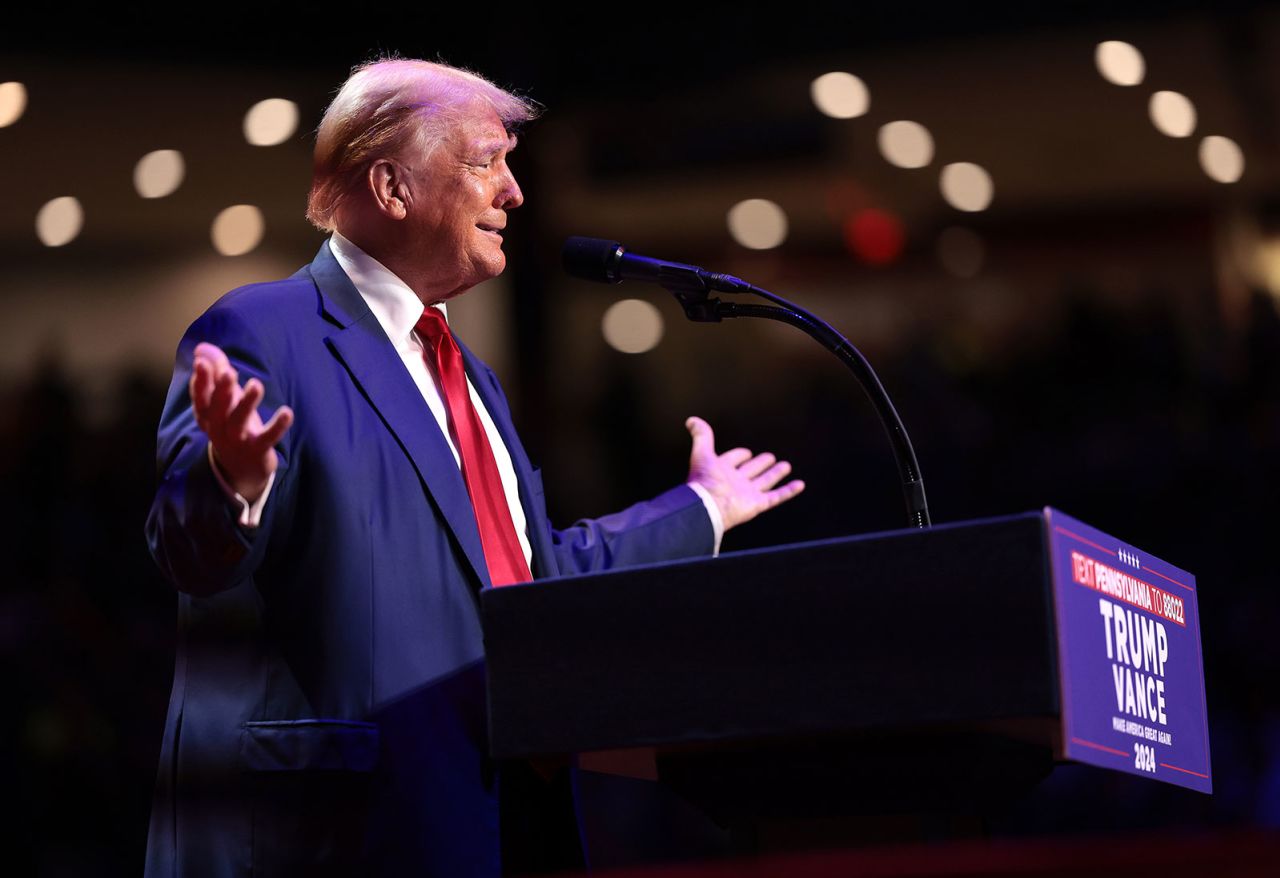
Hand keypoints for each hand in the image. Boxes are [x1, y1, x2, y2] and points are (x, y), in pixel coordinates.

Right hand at [189, 342, 292, 502]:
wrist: (240, 468)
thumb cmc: (230, 424)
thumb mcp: (222, 400)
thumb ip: (215, 373)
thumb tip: (202, 348)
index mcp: (207, 414)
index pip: (200, 397)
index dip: (200, 381)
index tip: (202, 363)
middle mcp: (218, 428)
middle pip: (217, 409)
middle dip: (222, 390)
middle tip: (229, 371)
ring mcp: (237, 440)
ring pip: (239, 421)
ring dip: (247, 403)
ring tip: (256, 385)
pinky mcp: (257, 450)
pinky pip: (267, 438)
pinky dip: (277, 426)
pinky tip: (287, 412)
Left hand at [685, 415, 803, 531]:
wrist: (708, 505)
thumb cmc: (704, 480)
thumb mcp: (702, 453)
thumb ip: (701, 436)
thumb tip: (692, 420)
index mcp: (722, 470)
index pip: (733, 460)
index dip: (739, 455)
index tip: (746, 452)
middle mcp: (735, 482)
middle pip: (751, 470)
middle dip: (760, 463)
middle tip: (769, 457)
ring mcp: (747, 494)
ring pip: (765, 481)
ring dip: (775, 474)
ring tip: (785, 465)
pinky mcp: (757, 504)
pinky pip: (776, 497)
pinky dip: (788, 491)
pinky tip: (799, 484)